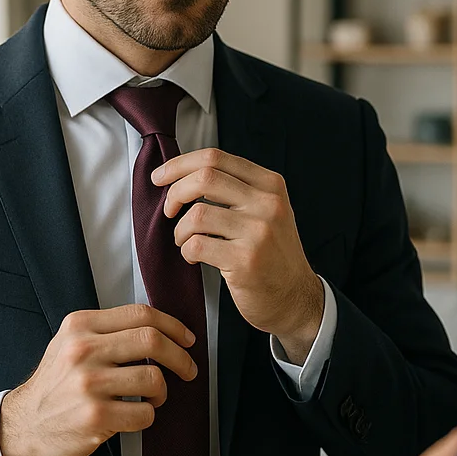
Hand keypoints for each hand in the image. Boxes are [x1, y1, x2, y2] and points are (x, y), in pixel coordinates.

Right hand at [0, 303, 197, 455]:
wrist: (21, 426)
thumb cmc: (54, 385)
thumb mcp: (69, 343)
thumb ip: (105, 331)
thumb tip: (158, 329)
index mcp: (80, 325)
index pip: (140, 314)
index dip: (173, 325)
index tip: (187, 339)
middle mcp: (83, 350)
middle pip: (152, 340)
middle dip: (180, 356)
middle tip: (189, 369)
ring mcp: (88, 384)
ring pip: (153, 379)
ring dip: (162, 392)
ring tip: (152, 398)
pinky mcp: (94, 417)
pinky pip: (144, 413)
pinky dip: (147, 416)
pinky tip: (133, 416)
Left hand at [152, 148, 323, 361]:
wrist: (296, 298)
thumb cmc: (272, 253)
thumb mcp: (265, 210)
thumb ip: (235, 189)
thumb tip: (183, 174)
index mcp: (269, 184)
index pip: (216, 157)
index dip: (180, 164)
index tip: (160, 176)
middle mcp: (267, 204)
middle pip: (205, 178)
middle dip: (175, 193)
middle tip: (169, 210)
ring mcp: (259, 232)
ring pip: (197, 215)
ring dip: (180, 230)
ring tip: (186, 240)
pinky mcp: (246, 261)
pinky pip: (197, 245)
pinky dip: (187, 251)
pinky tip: (194, 257)